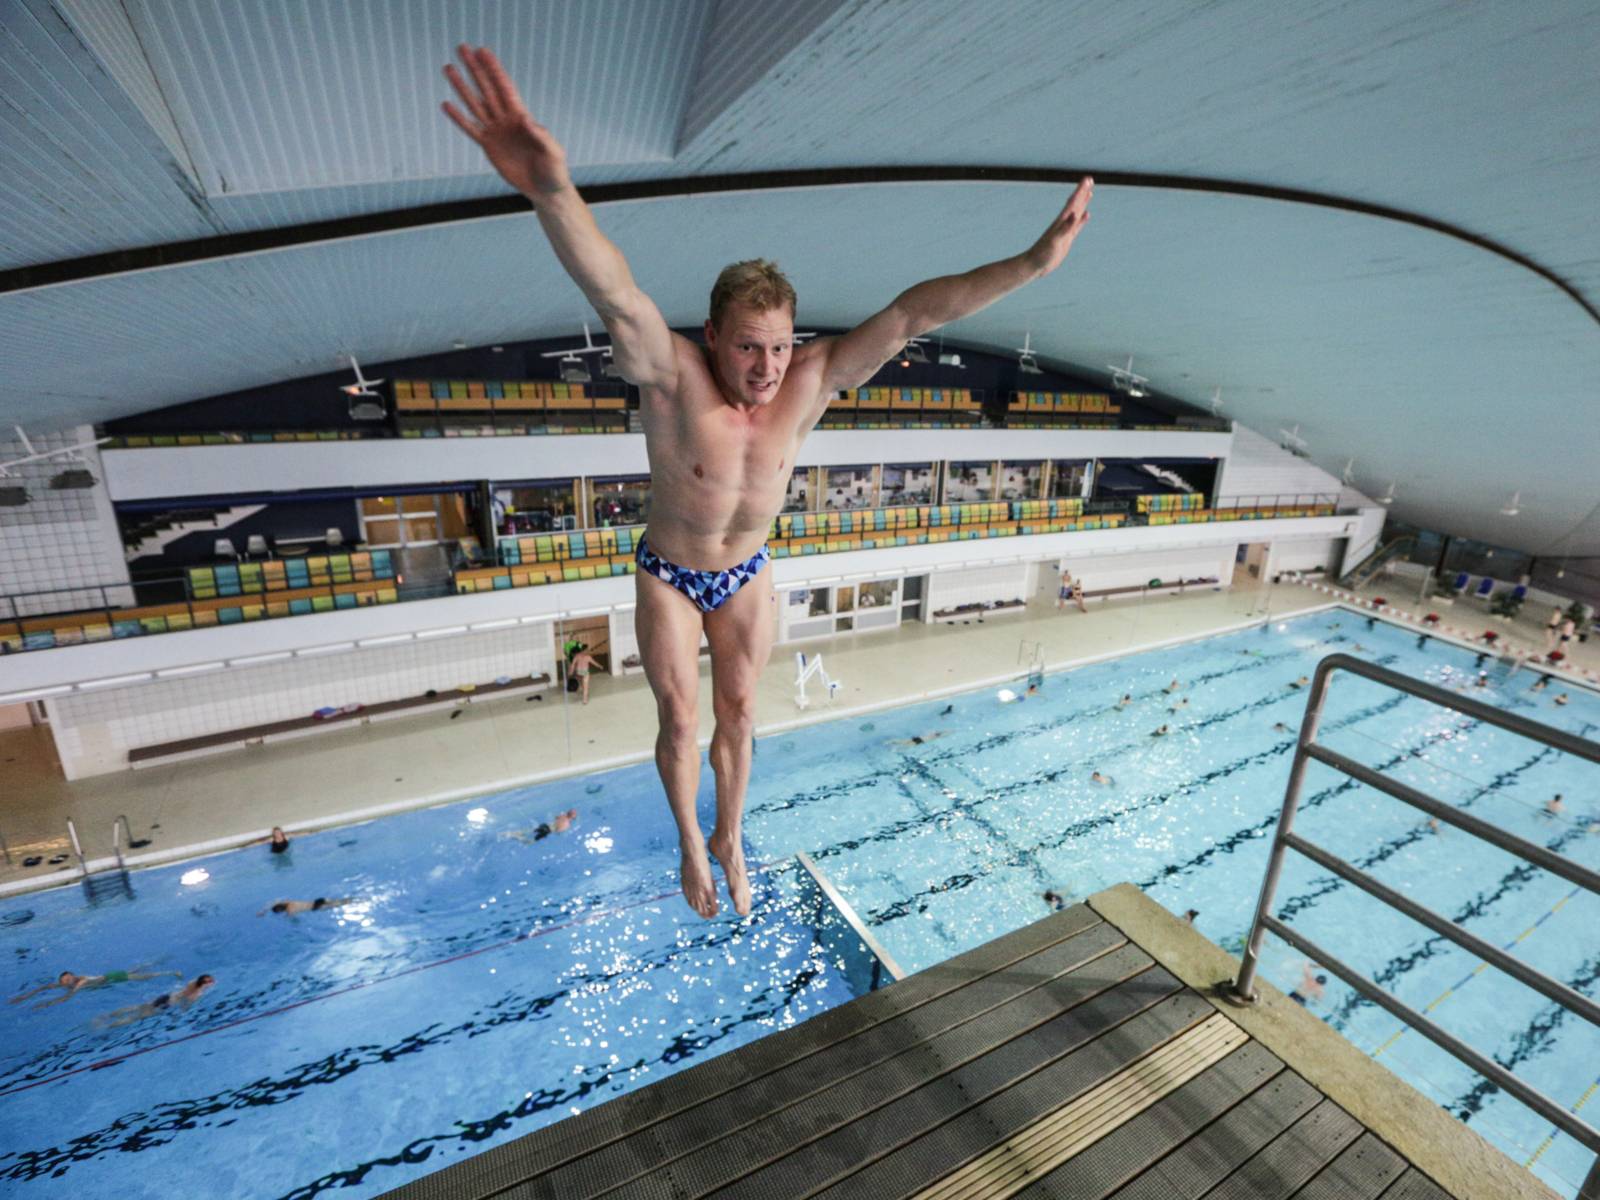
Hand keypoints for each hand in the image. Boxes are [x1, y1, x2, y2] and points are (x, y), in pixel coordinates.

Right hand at [442, 45, 570, 201]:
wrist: (545, 189)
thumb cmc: (554, 169)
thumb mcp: (552, 152)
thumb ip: (540, 136)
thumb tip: (525, 120)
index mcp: (522, 116)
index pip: (504, 88)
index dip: (494, 70)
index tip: (483, 51)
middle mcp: (506, 119)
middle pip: (487, 89)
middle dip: (475, 69)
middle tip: (462, 48)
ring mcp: (496, 131)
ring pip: (475, 104)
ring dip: (461, 87)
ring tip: (448, 68)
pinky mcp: (488, 146)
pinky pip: (470, 129)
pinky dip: (458, 118)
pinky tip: (446, 104)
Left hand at [1024, 176, 1093, 276]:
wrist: (1034, 264)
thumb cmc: (1042, 254)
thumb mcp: (1055, 240)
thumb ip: (1065, 227)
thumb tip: (1074, 214)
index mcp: (1061, 222)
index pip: (1073, 203)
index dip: (1080, 191)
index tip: (1088, 179)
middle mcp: (1063, 223)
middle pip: (1075, 204)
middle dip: (1082, 191)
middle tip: (1089, 179)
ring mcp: (1065, 231)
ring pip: (1076, 213)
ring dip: (1083, 202)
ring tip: (1089, 192)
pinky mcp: (1066, 239)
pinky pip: (1076, 226)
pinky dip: (1082, 219)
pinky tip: (1086, 214)